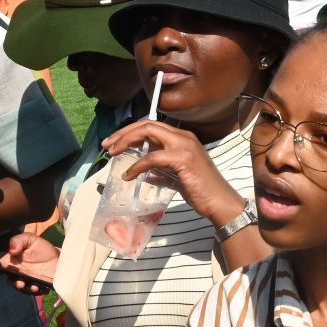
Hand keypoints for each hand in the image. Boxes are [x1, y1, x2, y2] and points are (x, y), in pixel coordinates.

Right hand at [1, 232, 58, 293]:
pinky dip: (36, 290)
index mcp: (12, 261)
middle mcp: (18, 273)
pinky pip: (34, 291)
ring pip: (22, 287)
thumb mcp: (30, 239)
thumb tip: (11, 250)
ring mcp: (28, 280)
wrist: (58, 256)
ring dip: (25, 288)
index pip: (1, 267)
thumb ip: (18, 240)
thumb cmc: (40, 247)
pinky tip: (38, 287)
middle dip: (14, 283)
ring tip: (31, 286)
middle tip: (19, 282)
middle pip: (11, 280)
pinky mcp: (38, 286)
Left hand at [101, 120, 241, 221]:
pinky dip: (137, 166)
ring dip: (126, 141)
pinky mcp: (182, 159)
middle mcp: (183, 136)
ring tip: (113, 153)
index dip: (130, 131)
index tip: (114, 143)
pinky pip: (152, 158)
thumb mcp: (177, 178)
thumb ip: (162, 172)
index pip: (152, 125)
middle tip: (107, 144)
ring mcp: (184, 145)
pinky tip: (128, 175)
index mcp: (182, 138)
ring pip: (148, 132)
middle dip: (124, 132)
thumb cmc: (201, 191)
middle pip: (147, 124)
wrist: (220, 202)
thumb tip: (145, 173)